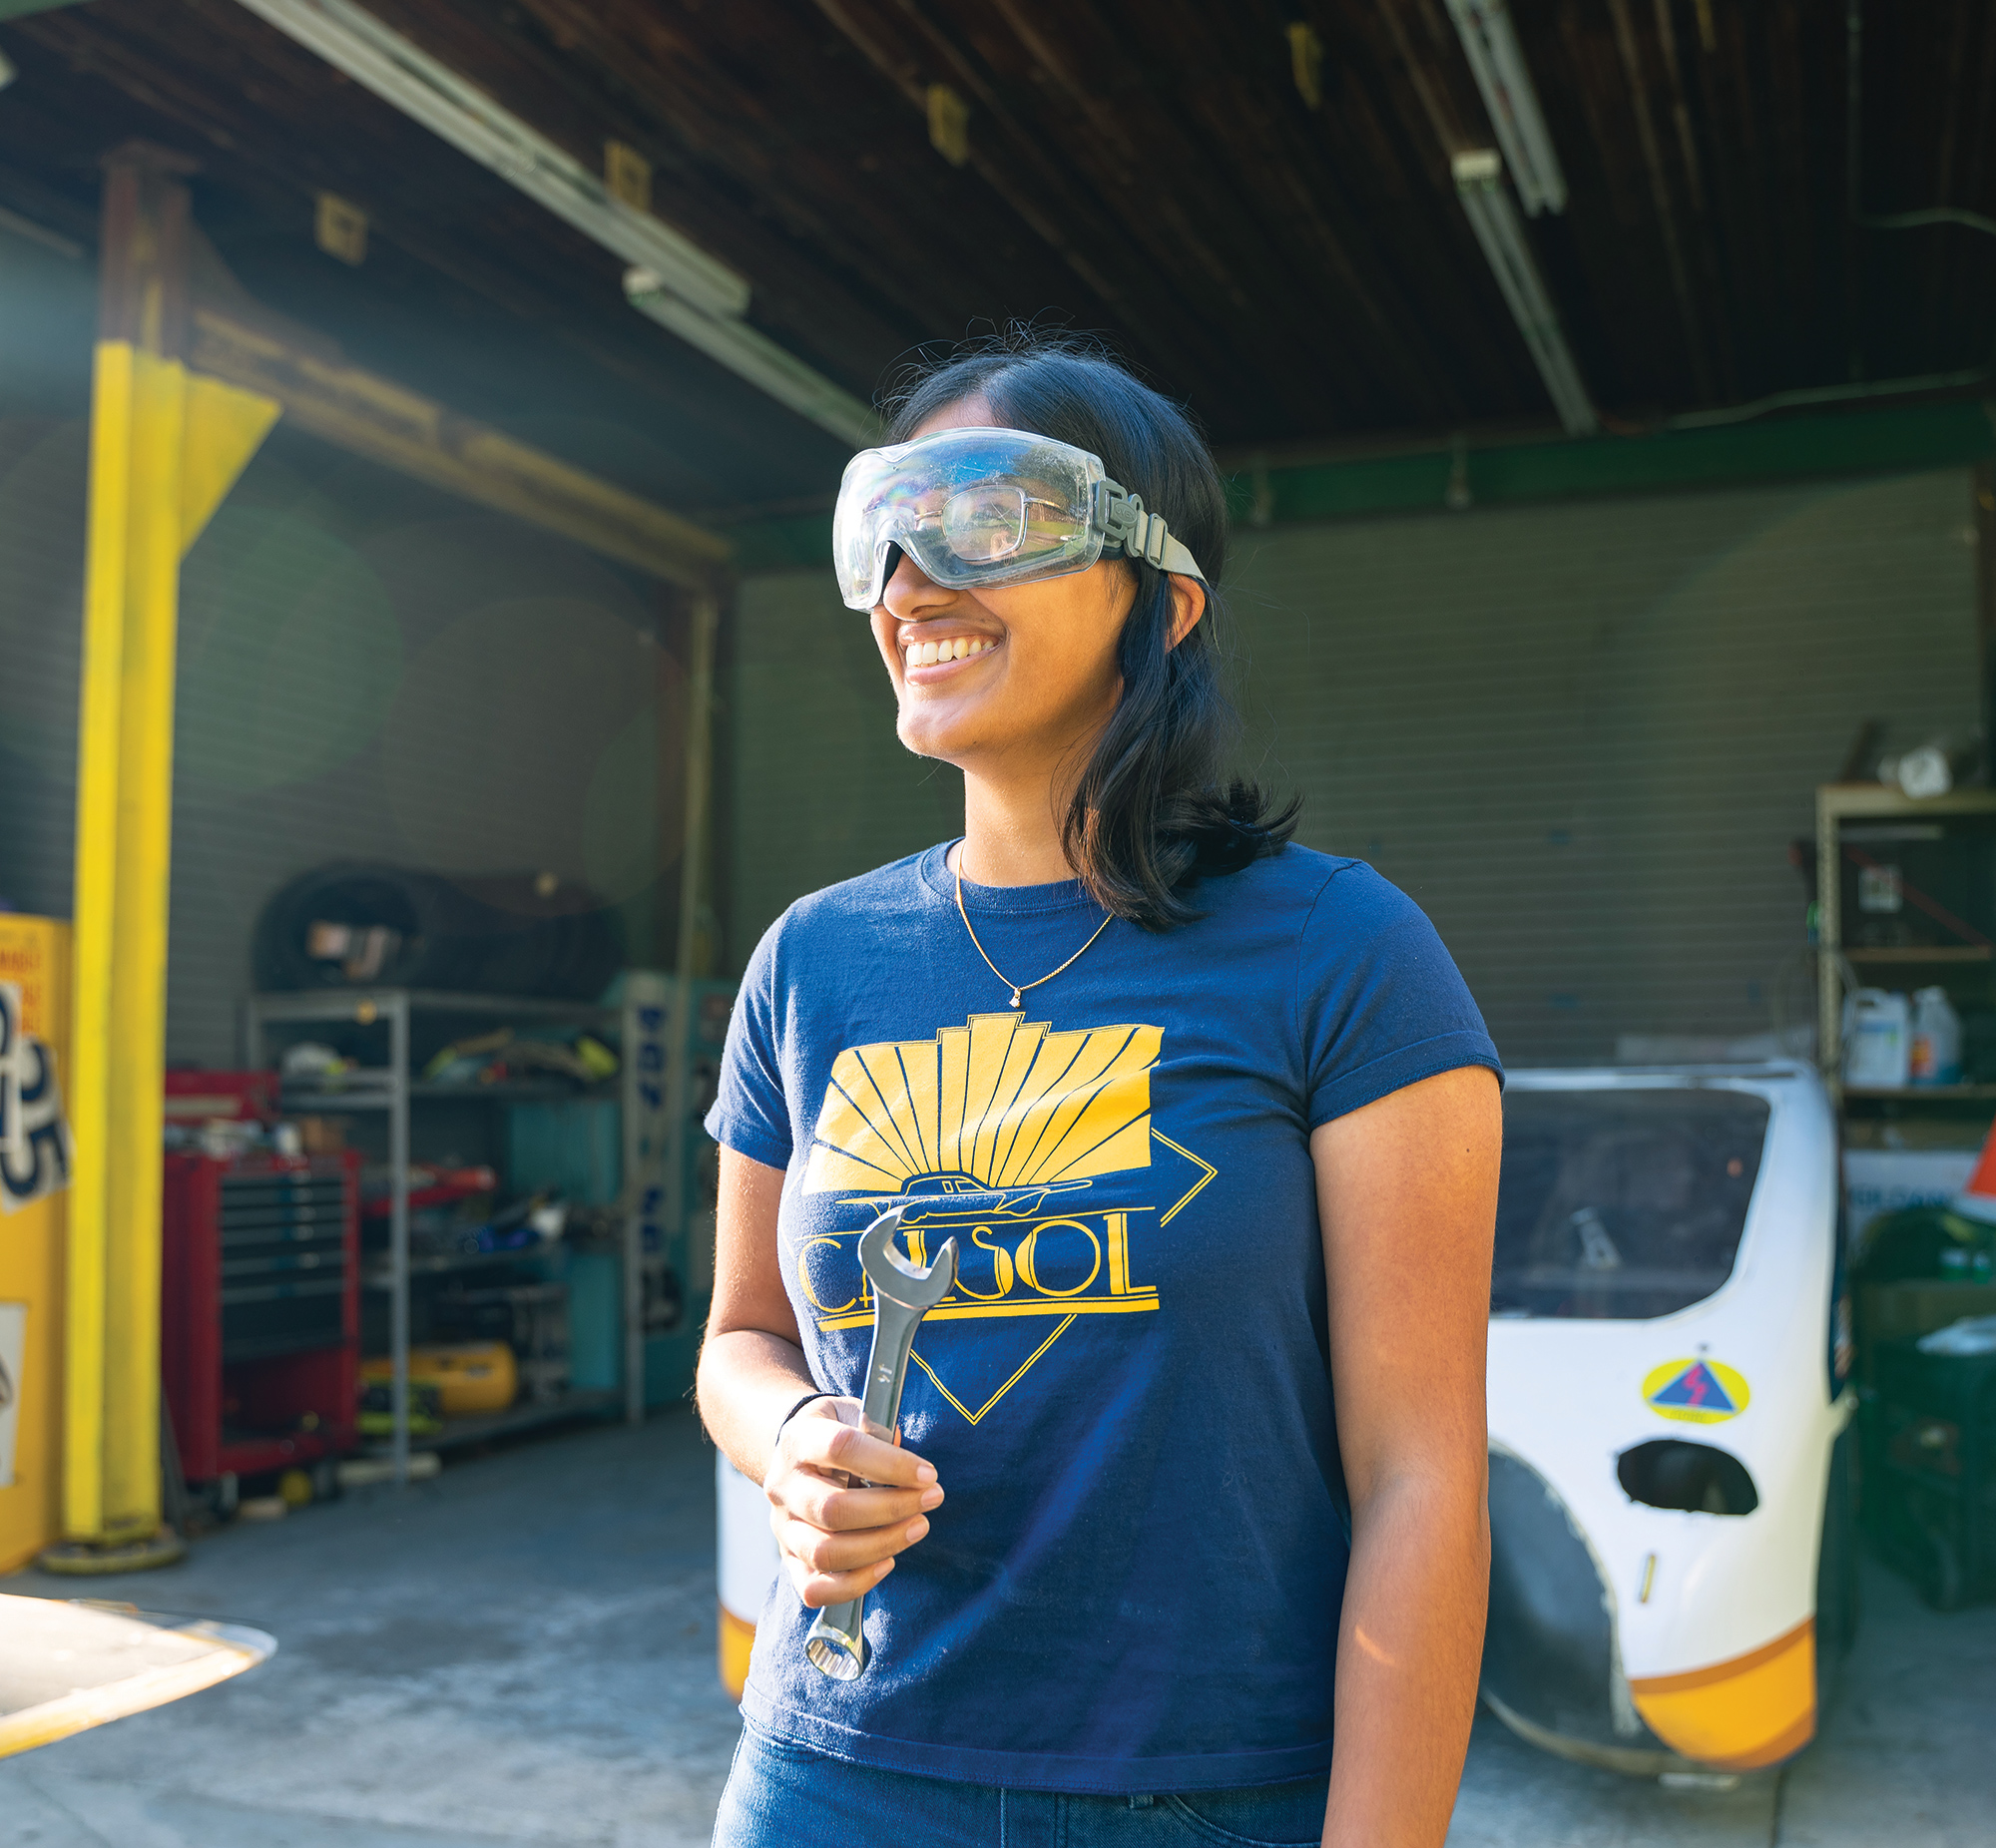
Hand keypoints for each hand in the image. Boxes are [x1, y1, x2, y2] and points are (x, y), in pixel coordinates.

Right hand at [765, 1396, 943, 1608]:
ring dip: (881, 1545)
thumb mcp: (852, 1413)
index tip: (928, 1474)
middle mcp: (783, 1486)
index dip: (891, 1463)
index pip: (841, 1449)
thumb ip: (877, 1429)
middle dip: (892, 1508)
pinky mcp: (790, 1560)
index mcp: (798, 1440)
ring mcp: (783, 1528)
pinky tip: (888, 1562)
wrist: (796, 1455)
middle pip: (833, 1509)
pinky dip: (855, 1583)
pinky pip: (814, 1589)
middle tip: (932, 1498)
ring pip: (825, 1552)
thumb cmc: (836, 1433)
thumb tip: (907, 1466)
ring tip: (918, 1527)